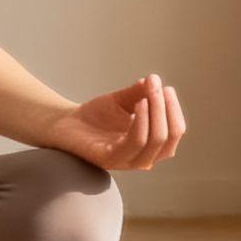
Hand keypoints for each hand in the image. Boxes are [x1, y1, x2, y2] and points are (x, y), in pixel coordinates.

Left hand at [48, 73, 184, 170]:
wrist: (65, 123)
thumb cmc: (95, 116)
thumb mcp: (123, 101)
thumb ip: (140, 93)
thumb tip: (155, 79)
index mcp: (149, 146)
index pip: (174, 133)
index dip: (174, 110)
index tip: (166, 88)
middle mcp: (142, 157)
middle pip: (168, 139)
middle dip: (166, 110)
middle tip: (157, 86)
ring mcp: (126, 161)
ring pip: (153, 141)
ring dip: (156, 113)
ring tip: (147, 94)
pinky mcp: (110, 159)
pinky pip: (134, 143)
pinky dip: (140, 122)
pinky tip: (138, 104)